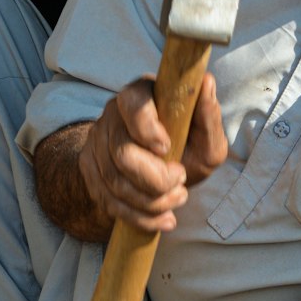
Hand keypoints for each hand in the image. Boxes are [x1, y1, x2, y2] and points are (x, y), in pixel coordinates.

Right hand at [78, 72, 227, 233]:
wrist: (163, 174)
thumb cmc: (188, 149)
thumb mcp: (207, 138)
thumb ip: (209, 116)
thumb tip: (206, 82)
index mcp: (142, 95)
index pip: (131, 103)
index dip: (147, 129)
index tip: (167, 148)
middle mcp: (113, 115)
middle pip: (122, 154)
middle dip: (156, 179)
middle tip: (180, 180)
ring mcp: (97, 143)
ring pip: (115, 183)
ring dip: (153, 202)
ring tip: (177, 199)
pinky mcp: (90, 170)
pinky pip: (108, 202)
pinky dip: (140, 217)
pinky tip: (164, 219)